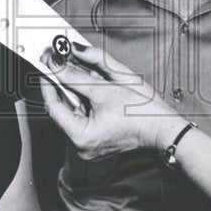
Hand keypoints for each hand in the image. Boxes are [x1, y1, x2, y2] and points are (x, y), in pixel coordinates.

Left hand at [39, 45, 188, 158]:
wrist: (163, 128)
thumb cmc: (141, 113)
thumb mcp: (103, 89)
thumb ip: (75, 76)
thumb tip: (57, 65)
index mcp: (80, 137)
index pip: (53, 107)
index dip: (48, 84)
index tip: (47, 66)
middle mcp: (81, 146)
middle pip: (63, 109)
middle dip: (62, 85)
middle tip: (59, 64)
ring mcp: (89, 145)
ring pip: (73, 112)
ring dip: (74, 91)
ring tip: (76, 72)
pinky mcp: (97, 141)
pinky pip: (84, 118)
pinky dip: (84, 102)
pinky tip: (88, 87)